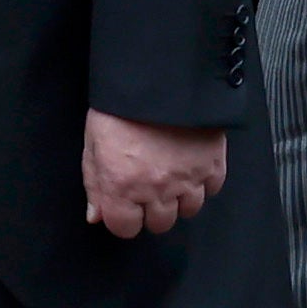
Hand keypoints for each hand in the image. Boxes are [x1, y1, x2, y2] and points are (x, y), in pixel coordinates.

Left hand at [83, 110, 222, 241]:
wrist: (159, 78)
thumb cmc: (119, 108)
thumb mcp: (93, 144)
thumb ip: (95, 185)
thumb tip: (97, 216)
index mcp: (122, 187)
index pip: (126, 229)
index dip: (123, 217)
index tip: (124, 204)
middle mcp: (157, 190)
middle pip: (160, 224)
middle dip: (151, 210)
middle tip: (148, 186)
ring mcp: (188, 179)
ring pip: (188, 210)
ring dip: (179, 198)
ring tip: (171, 174)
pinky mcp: (213, 164)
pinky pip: (212, 189)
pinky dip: (203, 181)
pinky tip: (190, 164)